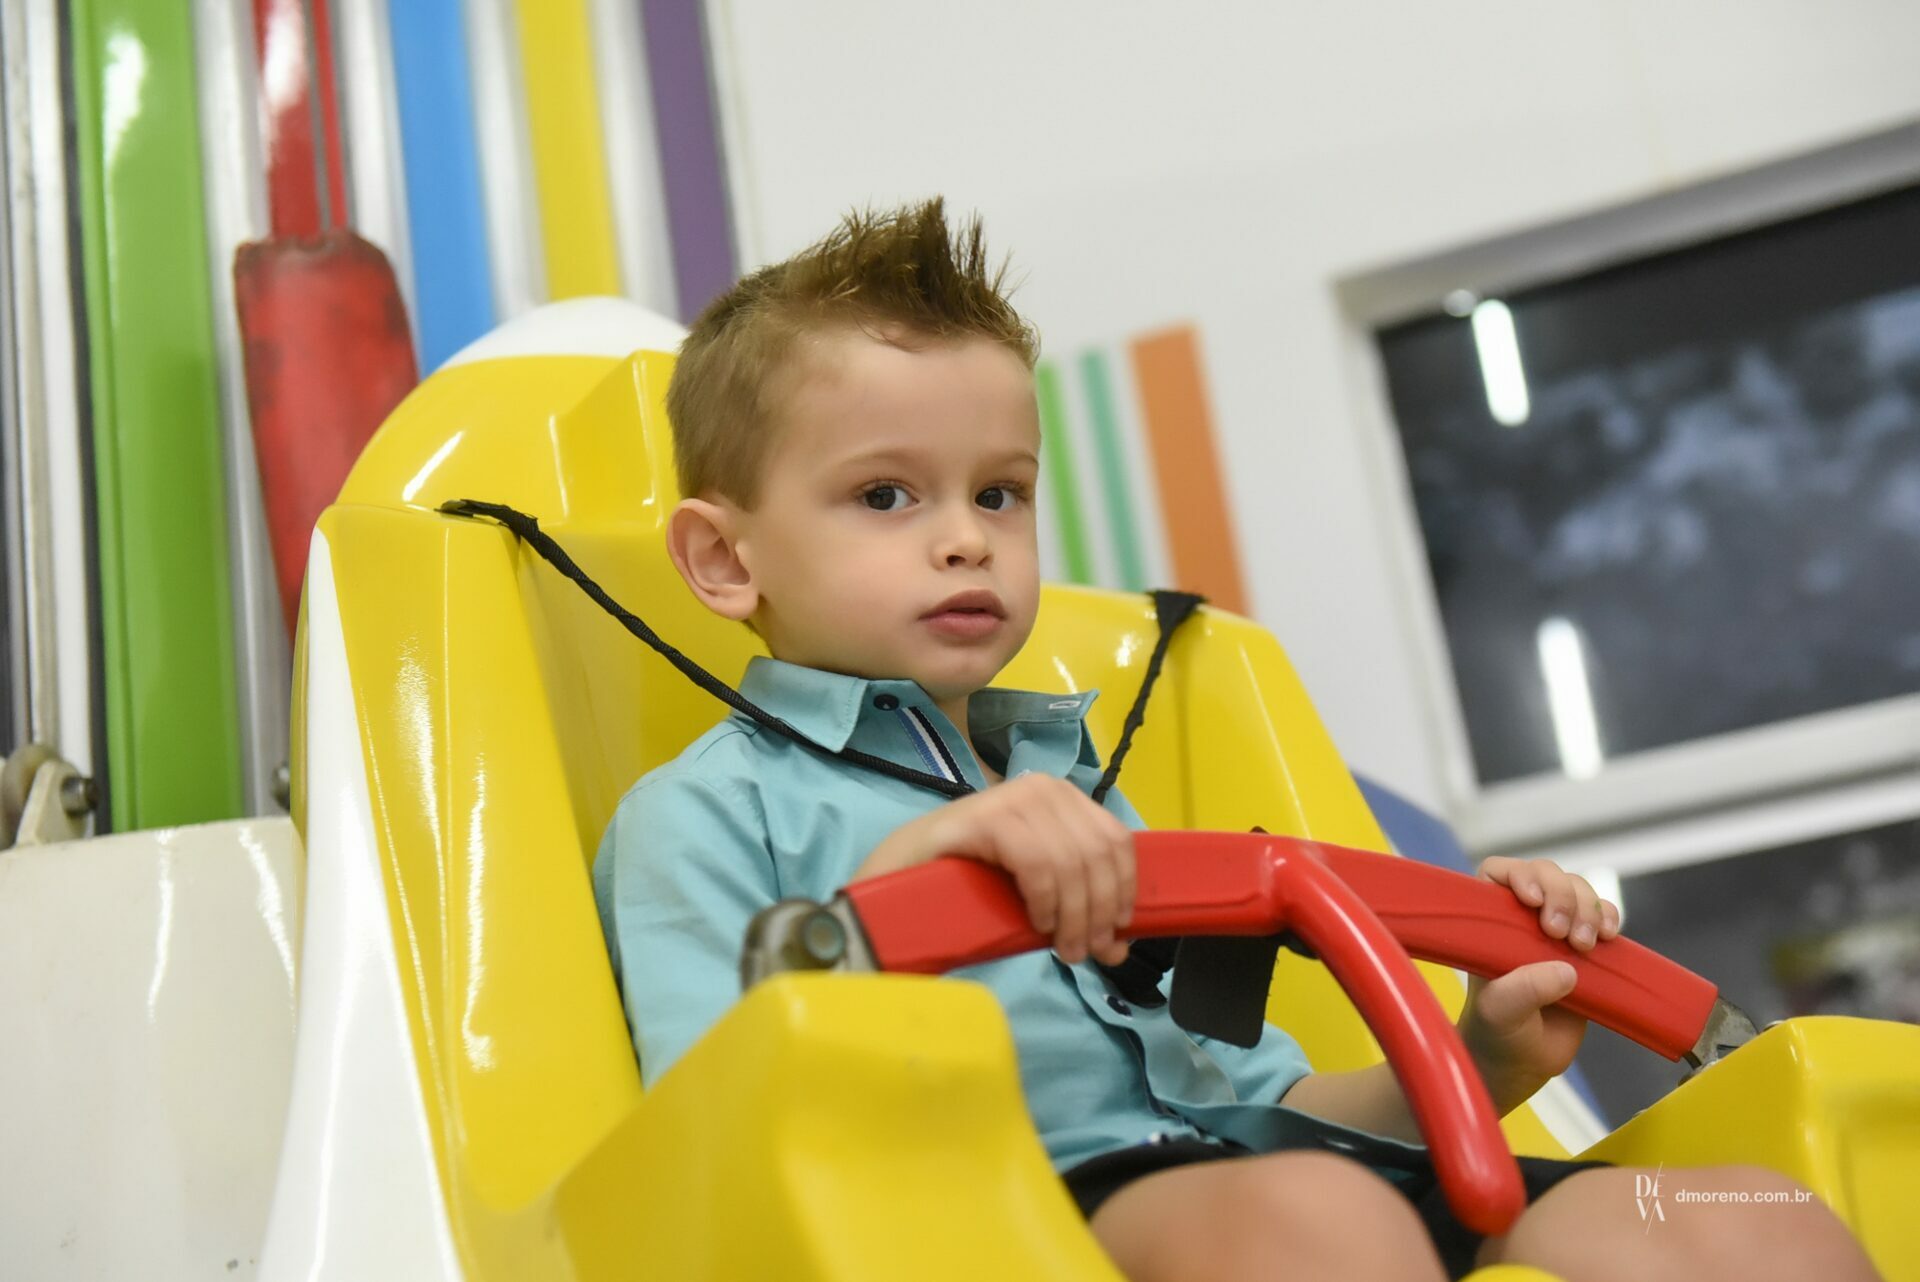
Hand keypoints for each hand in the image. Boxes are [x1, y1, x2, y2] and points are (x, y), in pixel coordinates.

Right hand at [856, 773, 1135, 965]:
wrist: (902, 872)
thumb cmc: (972, 880)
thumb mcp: (1038, 890)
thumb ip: (1078, 909)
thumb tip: (1118, 946)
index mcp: (1064, 797)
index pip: (1117, 840)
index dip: (1124, 890)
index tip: (1117, 934)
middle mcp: (1045, 787)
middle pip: (1099, 854)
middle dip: (1099, 912)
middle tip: (1082, 951)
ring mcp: (1016, 797)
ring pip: (1072, 862)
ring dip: (1073, 915)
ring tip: (1062, 947)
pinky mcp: (989, 817)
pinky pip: (1037, 864)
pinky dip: (1044, 899)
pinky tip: (1036, 920)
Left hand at [1457, 858, 1620, 1105]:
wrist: (1522, 1062)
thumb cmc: (1497, 1032)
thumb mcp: (1501, 1013)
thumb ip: (1523, 990)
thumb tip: (1565, 970)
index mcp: (1488, 922)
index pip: (1498, 872)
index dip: (1518, 874)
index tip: (1532, 900)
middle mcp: (1521, 918)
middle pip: (1545, 875)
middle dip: (1561, 895)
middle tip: (1560, 934)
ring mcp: (1554, 931)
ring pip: (1577, 890)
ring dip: (1587, 908)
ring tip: (1584, 945)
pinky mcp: (1584, 948)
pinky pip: (1602, 915)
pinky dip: (1609, 917)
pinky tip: (1608, 937)